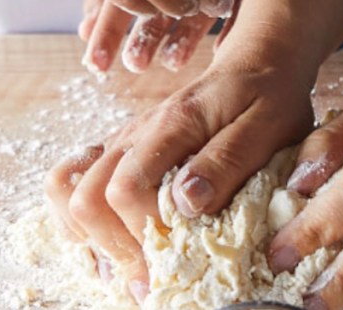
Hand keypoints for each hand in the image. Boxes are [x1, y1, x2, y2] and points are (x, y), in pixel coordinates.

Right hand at [47, 0, 342, 302]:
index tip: (169, 267)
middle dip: (111, 247)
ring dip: (92, 237)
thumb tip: (186, 204)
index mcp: (173, 126)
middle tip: (147, 281)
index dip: (142, 234)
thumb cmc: (270, 97)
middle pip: (87, 197)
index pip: (127, 188)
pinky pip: (77, 183)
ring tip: (128, 269)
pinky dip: (85, 220)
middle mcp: (137, 134)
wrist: (259, 61)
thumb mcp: (269, 126)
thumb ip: (228, 162)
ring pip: (72, 192)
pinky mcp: (124, 150)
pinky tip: (115, 242)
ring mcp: (125, 142)